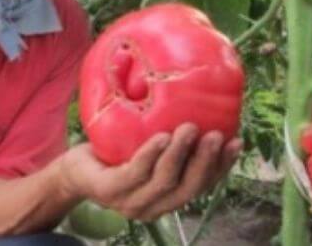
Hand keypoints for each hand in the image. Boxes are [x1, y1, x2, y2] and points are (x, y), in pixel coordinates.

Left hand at [57, 123, 241, 221]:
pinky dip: (151, 154)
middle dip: (205, 162)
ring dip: (180, 154)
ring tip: (188, 128)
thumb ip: (173, 139)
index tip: (236, 142)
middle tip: (214, 134)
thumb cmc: (117, 155)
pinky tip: (160, 137)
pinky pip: (135, 173)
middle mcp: (154, 207)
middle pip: (189, 188)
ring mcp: (131, 202)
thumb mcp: (149, 147)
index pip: (202, 186)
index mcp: (168, 198)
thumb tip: (201, 105)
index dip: (222, 167)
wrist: (74, 168)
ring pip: (164, 182)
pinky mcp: (110, 192)